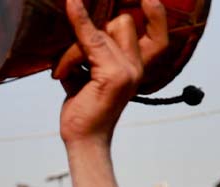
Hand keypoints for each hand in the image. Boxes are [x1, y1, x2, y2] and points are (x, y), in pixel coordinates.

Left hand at [53, 0, 167, 144]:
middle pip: (122, 24)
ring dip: (74, 50)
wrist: (83, 140)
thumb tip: (75, 28)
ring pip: (102, 32)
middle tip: (73, 62)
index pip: (157, 35)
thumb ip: (88, 54)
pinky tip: (72, 4)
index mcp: (135, 68)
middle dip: (93, 32)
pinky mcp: (113, 75)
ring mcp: (128, 70)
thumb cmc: (83, 110)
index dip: (156, 15)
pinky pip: (91, 38)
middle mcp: (137, 67)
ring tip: (62, 72)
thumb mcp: (86, 77)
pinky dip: (80, 20)